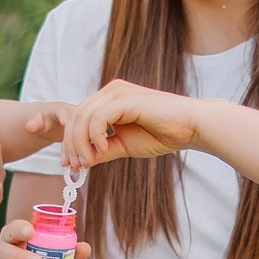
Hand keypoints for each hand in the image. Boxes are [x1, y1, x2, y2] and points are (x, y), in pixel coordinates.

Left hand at [61, 79, 204, 169]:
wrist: (190, 127)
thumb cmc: (162, 134)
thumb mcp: (124, 145)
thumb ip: (103, 150)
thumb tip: (82, 161)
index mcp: (109, 100)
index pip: (79, 117)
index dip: (69, 141)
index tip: (69, 165)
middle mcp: (110, 92)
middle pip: (76, 116)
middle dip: (71, 144)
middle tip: (73, 167)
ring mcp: (117, 92)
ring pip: (83, 117)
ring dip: (80, 143)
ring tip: (87, 162)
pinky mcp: (125, 99)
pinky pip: (98, 117)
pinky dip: (95, 136)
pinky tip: (103, 150)